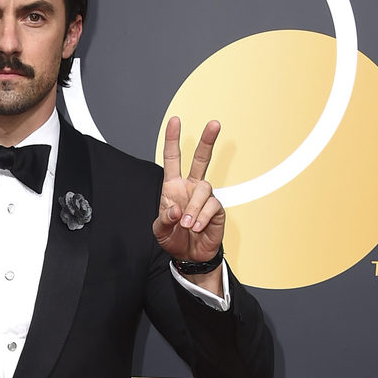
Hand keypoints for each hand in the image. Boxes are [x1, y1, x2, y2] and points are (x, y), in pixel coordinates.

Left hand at [153, 117, 225, 273]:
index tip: (175, 121)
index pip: (173, 159)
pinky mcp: (216, 210)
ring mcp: (204, 198)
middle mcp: (191, 188)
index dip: (173, 140)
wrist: (189, 256)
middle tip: (214, 124)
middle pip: (201, 159)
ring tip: (186, 225)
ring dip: (193, 208)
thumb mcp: (160, 230)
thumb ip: (164, 218)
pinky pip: (212, 206)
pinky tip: (196, 228)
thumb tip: (176, 209)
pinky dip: (202, 218)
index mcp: (174, 187)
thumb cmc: (174, 239)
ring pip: (204, 188)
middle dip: (207, 141)